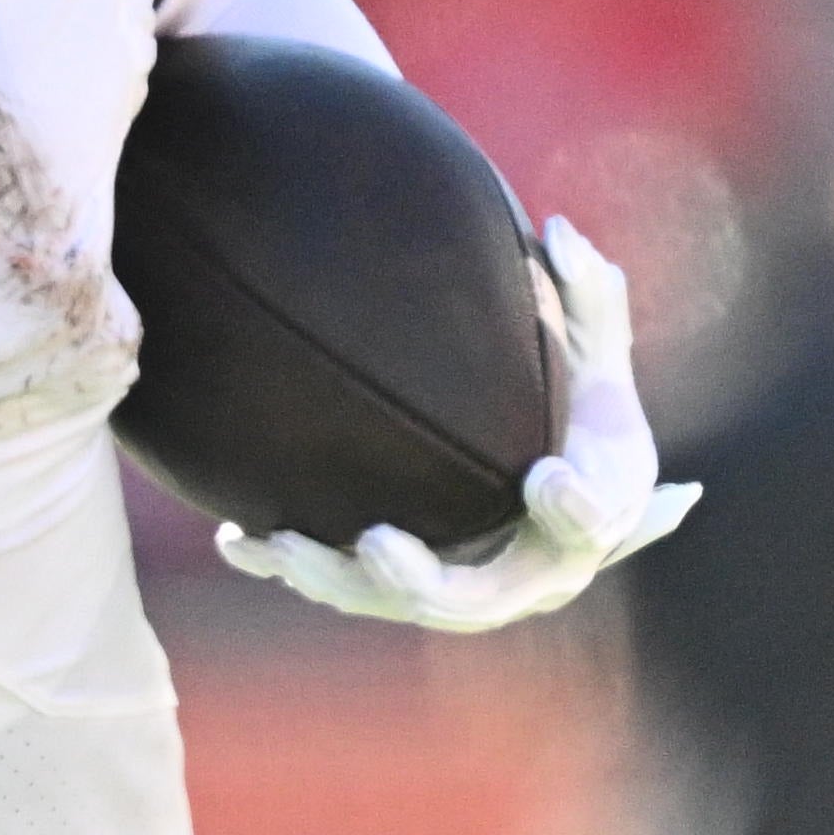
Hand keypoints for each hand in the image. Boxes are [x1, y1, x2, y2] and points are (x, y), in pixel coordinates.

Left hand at [215, 217, 701, 630]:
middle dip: (418, 578)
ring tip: (282, 544)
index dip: (575, 507)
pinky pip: (343, 588)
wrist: (544, 482)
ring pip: (390, 604)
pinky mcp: (401, 589)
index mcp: (592, 516)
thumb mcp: (596, 357)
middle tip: (377, 542)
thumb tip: (558, 230)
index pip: (594, 522)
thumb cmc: (578, 417)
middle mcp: (525, 576)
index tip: (546, 477)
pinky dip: (289, 566)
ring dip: (336, 578)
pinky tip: (237, 542)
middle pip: (469, 600)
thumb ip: (589, 299)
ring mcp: (457, 590)